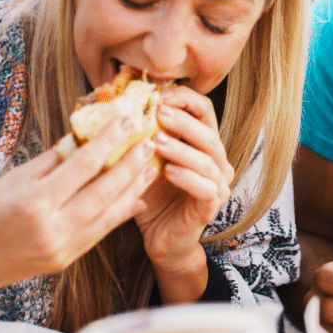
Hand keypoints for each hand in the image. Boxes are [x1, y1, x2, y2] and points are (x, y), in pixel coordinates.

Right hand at [0, 117, 158, 305]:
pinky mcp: (65, 261)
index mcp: (35, 202)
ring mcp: (61, 248)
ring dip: (133, 189)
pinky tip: (135, 198)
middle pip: (104, 191)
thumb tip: (85, 139)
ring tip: (151, 167)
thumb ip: (52, 162)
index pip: (83, 166)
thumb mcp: (12, 180)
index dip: (109, 142)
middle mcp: (52, 228)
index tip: (127, 121)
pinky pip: (100, 233)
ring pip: (109, 215)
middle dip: (131, 165)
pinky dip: (120, 214)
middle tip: (151, 142)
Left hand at [134, 86, 233, 296]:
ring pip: (207, 160)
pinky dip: (187, 178)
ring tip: (156, 142)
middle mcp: (217, 161)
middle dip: (183, 120)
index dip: (184, 98)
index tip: (158, 94)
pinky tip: (168, 172)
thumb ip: (140, 136)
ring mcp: (218, 185)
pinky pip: (205, 188)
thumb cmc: (153, 196)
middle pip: (208, 132)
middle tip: (158, 112)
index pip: (204, 111)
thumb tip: (114, 105)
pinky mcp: (211, 206)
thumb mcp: (144, 161)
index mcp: (204, 144)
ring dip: (181, 148)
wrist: (162, 239)